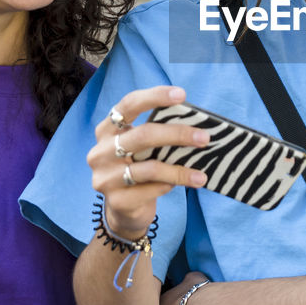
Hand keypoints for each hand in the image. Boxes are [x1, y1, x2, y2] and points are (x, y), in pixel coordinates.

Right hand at [91, 86, 209, 238]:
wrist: (125, 209)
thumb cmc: (139, 168)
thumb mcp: (143, 149)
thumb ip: (158, 136)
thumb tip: (196, 127)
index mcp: (107, 130)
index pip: (129, 104)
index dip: (154, 96)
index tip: (181, 94)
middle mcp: (101, 151)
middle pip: (143, 135)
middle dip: (178, 134)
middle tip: (204, 137)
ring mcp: (105, 177)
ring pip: (150, 168)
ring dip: (180, 170)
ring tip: (202, 176)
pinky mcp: (116, 200)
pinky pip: (150, 190)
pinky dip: (169, 186)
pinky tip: (181, 186)